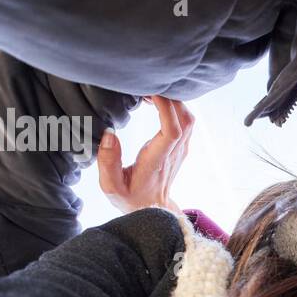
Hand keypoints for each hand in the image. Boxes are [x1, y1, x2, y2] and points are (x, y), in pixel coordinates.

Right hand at [97, 96, 193, 213]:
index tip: (151, 92)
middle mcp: (174, 153)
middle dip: (169, 98)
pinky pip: (185, 122)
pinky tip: (157, 102)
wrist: (153, 209)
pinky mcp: (181, 147)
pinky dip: (174, 107)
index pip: (172, 131)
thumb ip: (108, 162)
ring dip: (173, 101)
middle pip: (184, 119)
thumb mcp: (111, 187)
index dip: (166, 108)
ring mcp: (181, 150)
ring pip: (188, 118)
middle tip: (146, 87)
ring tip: (150, 93)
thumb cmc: (130, 198)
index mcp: (157, 161)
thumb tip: (110, 134)